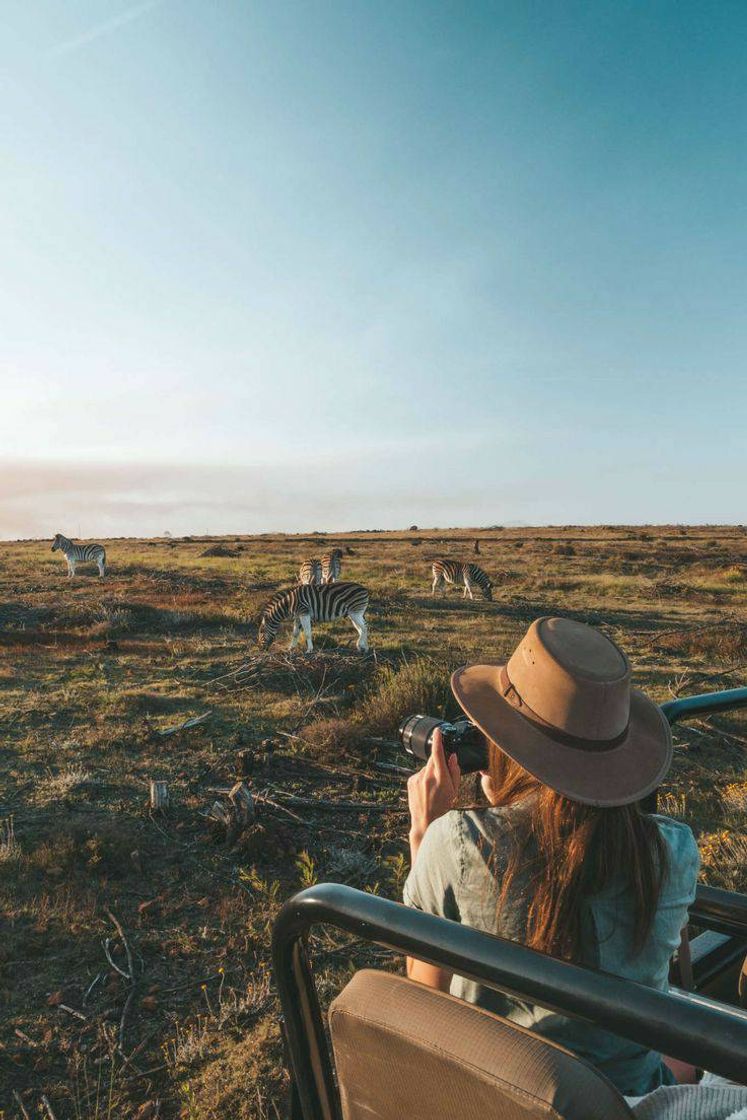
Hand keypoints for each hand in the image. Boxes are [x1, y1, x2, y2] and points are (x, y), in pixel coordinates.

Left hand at [407, 729, 460, 858]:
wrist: (425, 821)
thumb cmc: (443, 807)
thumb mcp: (454, 791)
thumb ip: (454, 772)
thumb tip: (452, 757)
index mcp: (441, 778)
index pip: (438, 753)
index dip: (438, 740)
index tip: (438, 731)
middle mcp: (427, 776)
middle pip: (433, 760)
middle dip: (438, 763)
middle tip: (442, 777)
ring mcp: (417, 778)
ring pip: (426, 768)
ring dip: (431, 773)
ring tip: (433, 789)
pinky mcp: (410, 781)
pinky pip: (420, 774)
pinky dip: (424, 778)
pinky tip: (426, 790)